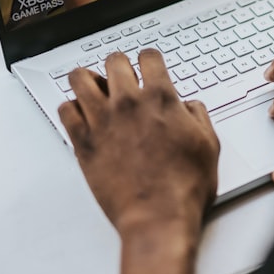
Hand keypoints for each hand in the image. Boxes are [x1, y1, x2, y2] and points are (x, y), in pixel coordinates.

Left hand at [58, 49, 220, 238]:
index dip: (149, 60)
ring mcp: (102, 121)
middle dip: (119, 66)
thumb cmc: (184, 188)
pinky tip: (82, 117)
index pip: (148, 57)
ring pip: (80, 78)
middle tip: (121, 78)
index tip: (147, 66)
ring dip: (88, 80)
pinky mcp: (83, 142)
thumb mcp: (208, 145)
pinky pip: (64, 110)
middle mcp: (128, 103)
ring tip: (95, 91)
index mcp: (161, 99)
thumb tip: (188, 106)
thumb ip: (197, 117)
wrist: (158, 217)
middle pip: (113, 61)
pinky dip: (71, 109)